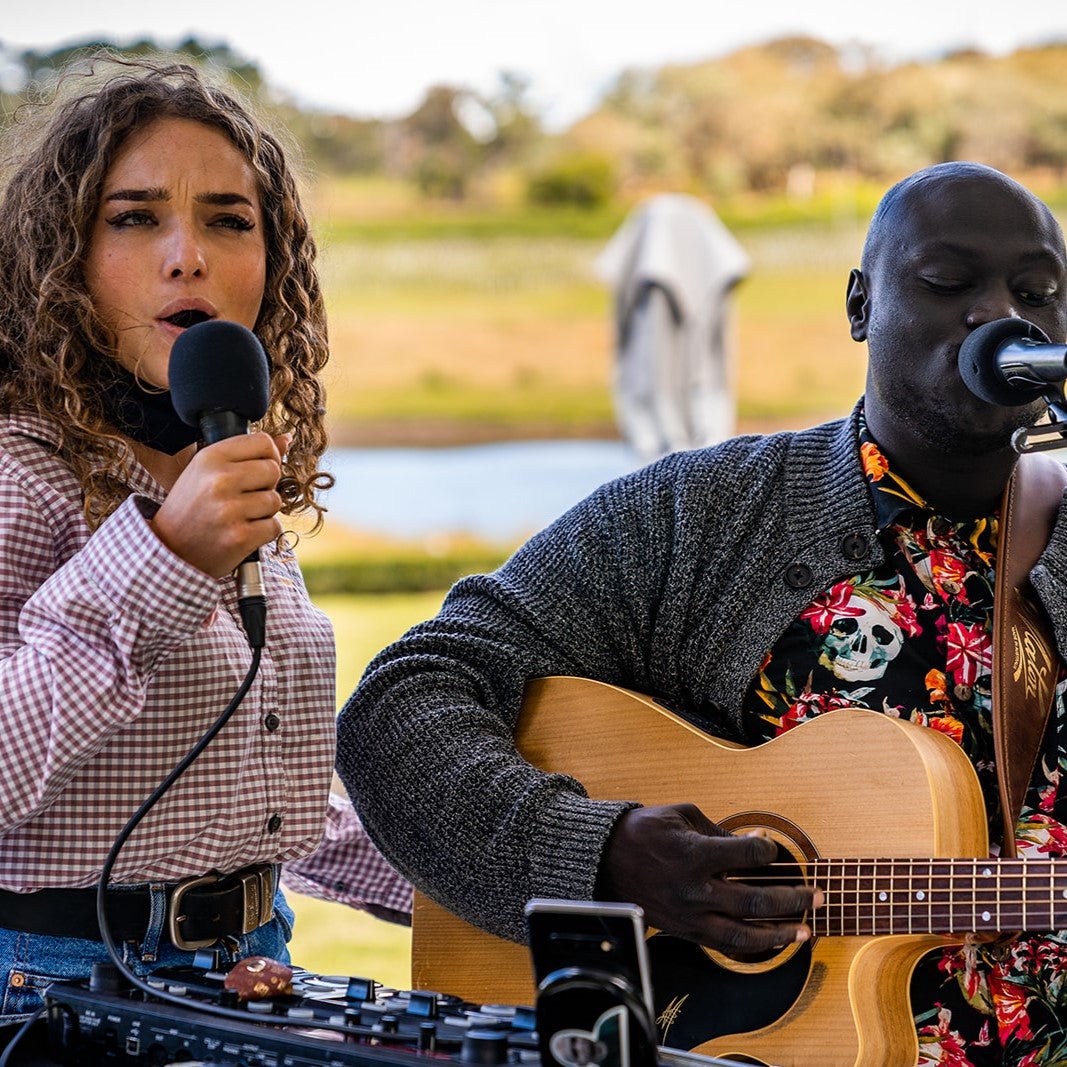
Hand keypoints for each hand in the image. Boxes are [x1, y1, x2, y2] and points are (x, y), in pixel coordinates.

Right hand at [151, 432, 290, 576]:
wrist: (169, 550)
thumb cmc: (191, 507)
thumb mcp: (207, 472)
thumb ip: (246, 454)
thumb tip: (286, 438)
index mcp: (210, 457)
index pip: (263, 442)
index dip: (269, 456)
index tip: (258, 470)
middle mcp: (219, 480)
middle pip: (273, 470)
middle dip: (266, 485)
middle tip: (243, 498)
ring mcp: (230, 509)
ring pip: (275, 500)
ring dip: (264, 511)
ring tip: (238, 516)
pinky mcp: (240, 536)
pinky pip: (274, 526)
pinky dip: (263, 532)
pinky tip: (241, 533)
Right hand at [597, 803, 821, 953]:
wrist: (606, 861)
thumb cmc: (644, 832)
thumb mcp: (681, 815)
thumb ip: (719, 830)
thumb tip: (754, 843)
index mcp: (693, 855)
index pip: (747, 855)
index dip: (768, 851)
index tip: (773, 848)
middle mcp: (695, 890)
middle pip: (754, 900)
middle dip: (792, 898)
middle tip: (817, 895)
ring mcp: (690, 915)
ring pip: (744, 935)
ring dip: (779, 933)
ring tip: (805, 930)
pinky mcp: (685, 931)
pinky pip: (724, 945)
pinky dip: (752, 945)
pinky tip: (772, 941)